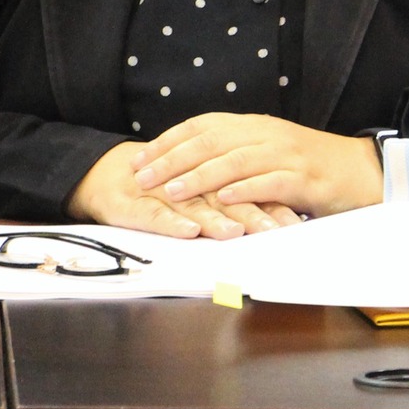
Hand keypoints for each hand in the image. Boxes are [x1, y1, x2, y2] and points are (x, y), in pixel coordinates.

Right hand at [67, 141, 302, 239]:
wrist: (111, 175)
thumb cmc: (166, 189)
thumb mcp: (203, 194)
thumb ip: (237, 203)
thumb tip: (282, 219)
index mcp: (214, 176)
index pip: (249, 189)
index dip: (273, 204)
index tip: (297, 223)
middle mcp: (193, 183)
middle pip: (228, 197)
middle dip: (253, 214)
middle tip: (275, 232)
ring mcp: (165, 192)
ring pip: (195, 204)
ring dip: (216, 219)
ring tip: (235, 232)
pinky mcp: (139, 204)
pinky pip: (157, 214)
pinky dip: (173, 222)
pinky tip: (189, 231)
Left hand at [129, 113, 383, 218]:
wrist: (361, 170)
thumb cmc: (311, 166)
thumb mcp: (269, 152)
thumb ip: (235, 154)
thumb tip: (191, 165)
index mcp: (254, 126)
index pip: (202, 126)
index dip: (168, 141)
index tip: (139, 158)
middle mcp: (266, 134)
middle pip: (211, 141)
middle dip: (173, 159)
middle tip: (143, 177)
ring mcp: (286, 155)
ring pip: (235, 161)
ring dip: (200, 176)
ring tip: (172, 190)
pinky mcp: (305, 178)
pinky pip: (271, 182)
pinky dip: (245, 190)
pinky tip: (224, 199)